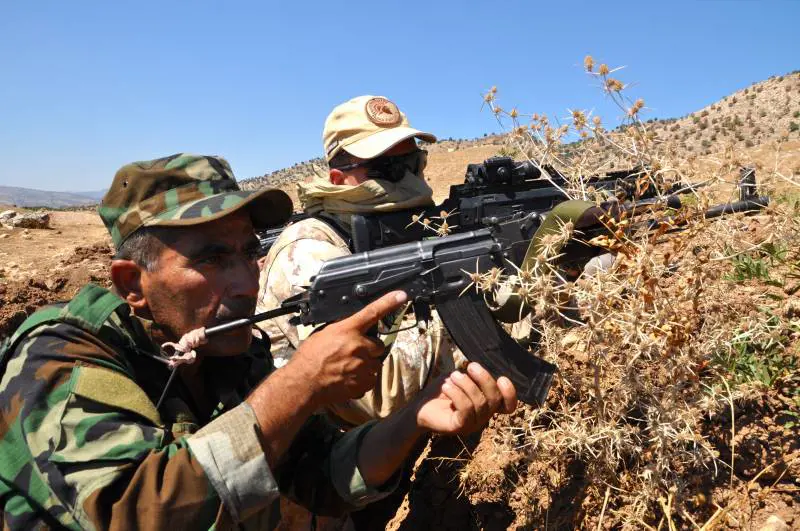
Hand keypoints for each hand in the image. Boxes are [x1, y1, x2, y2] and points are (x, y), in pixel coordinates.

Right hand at [288, 290, 407, 405]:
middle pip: (378, 345)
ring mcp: (362, 366)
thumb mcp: (323, 334)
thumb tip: (350, 328)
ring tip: (347, 368)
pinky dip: (362, 379)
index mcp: (348, 330)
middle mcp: (359, 347)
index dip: (388, 302)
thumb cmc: (308, 358)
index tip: (401, 295)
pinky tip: (347, 378)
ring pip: (375, 364)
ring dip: (366, 365)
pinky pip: (370, 379)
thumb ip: (341, 330)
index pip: (372, 312)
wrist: (303, 383)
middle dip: (369, 349)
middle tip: (353, 353)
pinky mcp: (362, 383)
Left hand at [415, 362, 516, 434]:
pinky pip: (466, 410)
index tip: (502, 378)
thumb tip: (479, 366)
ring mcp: (472, 424)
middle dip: (484, 379)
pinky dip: (457, 394)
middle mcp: (483, 416)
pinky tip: (446, 386)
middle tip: (470, 366)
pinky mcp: (460, 427)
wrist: (421, 406)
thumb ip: (473, 374)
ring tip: (453, 376)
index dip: (510, 393)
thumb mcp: (460, 377)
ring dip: (466, 385)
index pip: (508, 405)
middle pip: (495, 399)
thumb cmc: (443, 389)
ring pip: (479, 403)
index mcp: (487, 404)